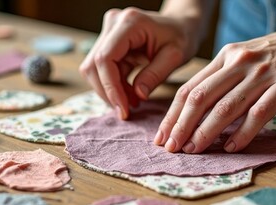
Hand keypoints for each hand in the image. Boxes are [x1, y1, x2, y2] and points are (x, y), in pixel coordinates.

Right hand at [79, 7, 198, 119]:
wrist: (181, 25)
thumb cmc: (181, 37)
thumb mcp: (175, 57)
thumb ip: (155, 75)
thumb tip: (137, 95)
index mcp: (130, 23)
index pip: (105, 58)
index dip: (110, 87)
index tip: (123, 108)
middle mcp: (113, 23)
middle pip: (94, 64)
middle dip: (108, 92)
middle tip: (127, 110)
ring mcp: (108, 31)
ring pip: (94, 68)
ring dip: (110, 90)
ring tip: (133, 101)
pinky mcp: (108, 41)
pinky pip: (102, 68)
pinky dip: (114, 85)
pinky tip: (130, 94)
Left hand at [154, 19, 275, 152]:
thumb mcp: (247, 58)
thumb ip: (225, 79)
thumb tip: (200, 113)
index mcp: (226, 56)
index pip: (190, 88)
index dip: (172, 115)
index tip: (162, 136)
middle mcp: (239, 62)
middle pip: (200, 98)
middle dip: (181, 126)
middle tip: (171, 148)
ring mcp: (262, 73)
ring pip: (225, 107)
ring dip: (206, 132)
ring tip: (194, 151)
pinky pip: (259, 112)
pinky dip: (243, 133)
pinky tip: (232, 147)